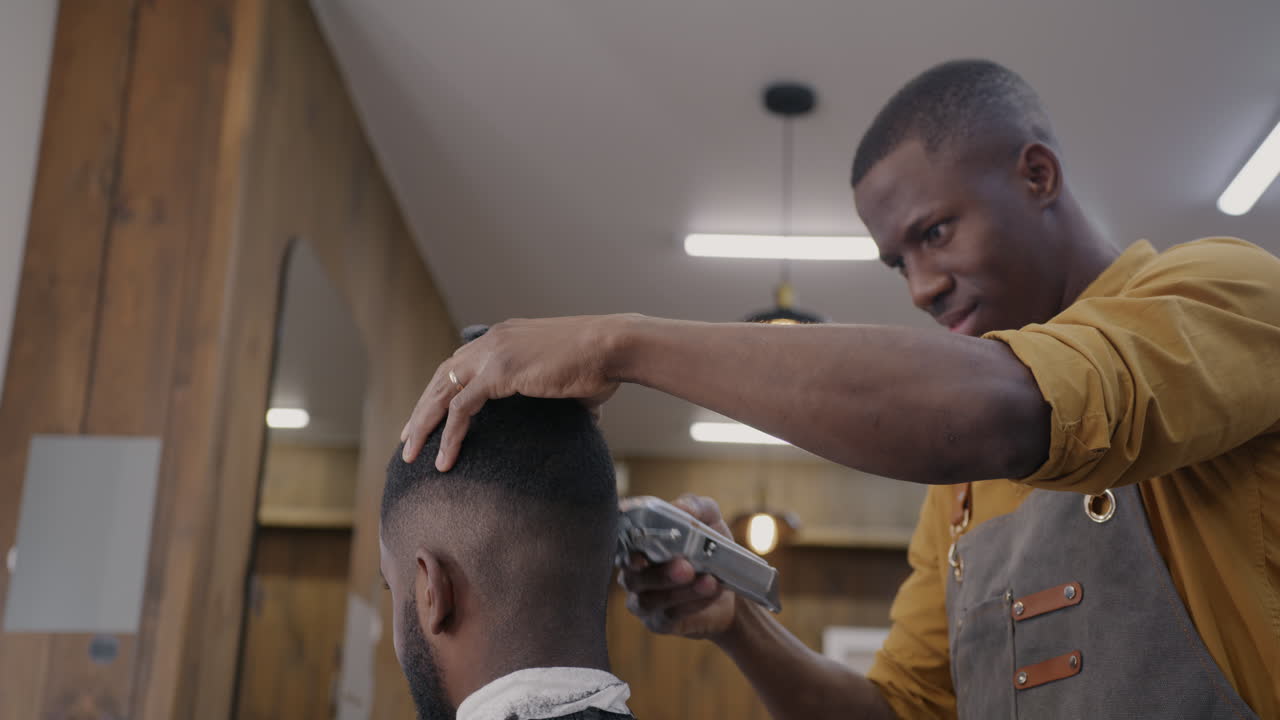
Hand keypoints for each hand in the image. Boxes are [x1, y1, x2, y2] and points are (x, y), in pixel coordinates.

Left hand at [400, 315, 627, 469]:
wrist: (614, 346)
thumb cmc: (605, 364)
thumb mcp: (575, 378)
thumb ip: (568, 396)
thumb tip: (586, 420)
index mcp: (506, 338)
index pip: (460, 363)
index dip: (443, 392)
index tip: (432, 417)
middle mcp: (493, 340)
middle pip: (442, 376)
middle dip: (422, 409)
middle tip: (409, 438)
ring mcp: (493, 354)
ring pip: (442, 392)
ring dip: (423, 424)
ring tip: (412, 455)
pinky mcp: (499, 372)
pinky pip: (461, 408)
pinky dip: (448, 435)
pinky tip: (444, 459)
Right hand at [618, 495, 737, 639]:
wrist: (730, 588)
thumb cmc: (710, 547)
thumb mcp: (709, 519)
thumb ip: (694, 507)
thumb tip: (679, 508)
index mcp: (637, 540)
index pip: (616, 536)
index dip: (620, 537)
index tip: (636, 540)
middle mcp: (632, 569)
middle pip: (630, 573)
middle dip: (659, 572)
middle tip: (686, 567)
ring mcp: (641, 598)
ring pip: (646, 599)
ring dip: (678, 591)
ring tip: (708, 581)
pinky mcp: (657, 621)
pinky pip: (666, 616)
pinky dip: (691, 603)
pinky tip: (710, 591)